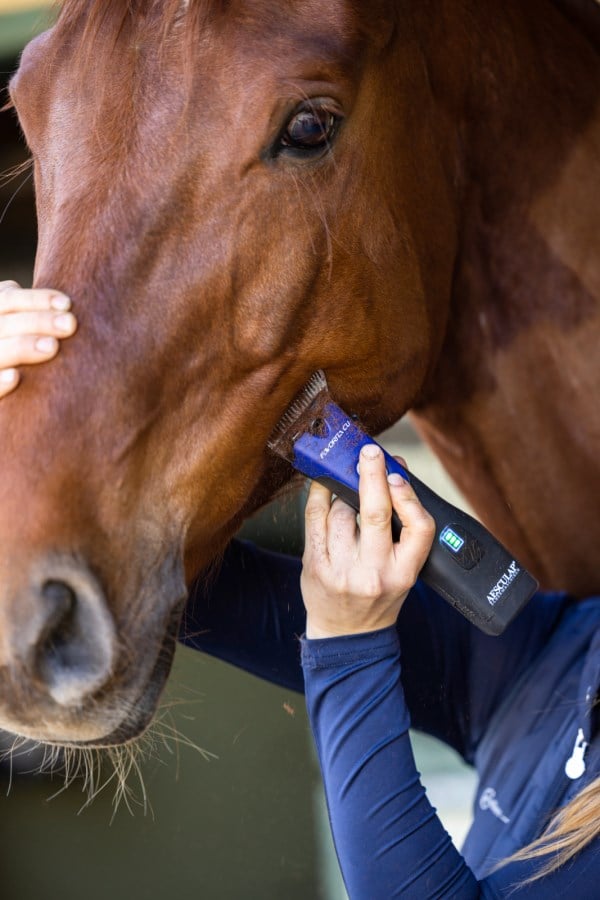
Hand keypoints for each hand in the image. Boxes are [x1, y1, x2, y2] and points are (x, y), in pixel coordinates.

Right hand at [0, 281, 76, 397]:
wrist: (5, 425)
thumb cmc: (37, 372)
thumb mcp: (33, 339)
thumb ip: (40, 324)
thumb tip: (70, 308)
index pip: (7, 299)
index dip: (35, 299)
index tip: (67, 304)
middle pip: (3, 323)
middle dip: (38, 320)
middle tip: (70, 324)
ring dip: (21, 345)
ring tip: (52, 346)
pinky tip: (15, 377)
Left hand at [301, 444, 434, 638]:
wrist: (346, 635)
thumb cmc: (380, 596)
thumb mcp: (403, 571)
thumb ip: (401, 531)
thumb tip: (393, 474)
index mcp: (404, 574)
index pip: (418, 529)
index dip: (409, 497)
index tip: (398, 474)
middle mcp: (374, 573)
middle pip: (375, 514)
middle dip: (372, 475)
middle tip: (369, 451)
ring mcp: (341, 570)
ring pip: (342, 512)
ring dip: (345, 493)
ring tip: (349, 491)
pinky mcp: (315, 565)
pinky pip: (314, 518)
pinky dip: (320, 495)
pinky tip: (324, 483)